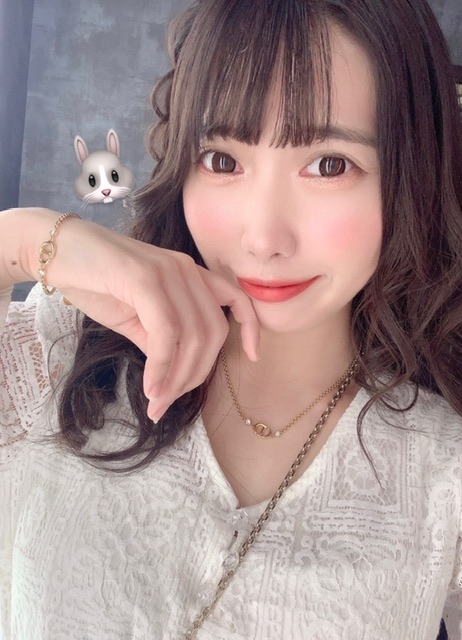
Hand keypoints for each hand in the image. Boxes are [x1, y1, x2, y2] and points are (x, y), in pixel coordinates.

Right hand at [38, 213, 259, 420]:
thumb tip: (176, 370)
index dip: (250, 328)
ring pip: (193, 336)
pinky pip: (167, 333)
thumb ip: (161, 339)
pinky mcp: (145, 279)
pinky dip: (162, 366)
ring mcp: (167, 271)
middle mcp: (185, 269)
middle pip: (213, 332)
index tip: (253, 357)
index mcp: (189, 274)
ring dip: (177, 378)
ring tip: (156, 402)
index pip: (234, 299)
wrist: (53, 251)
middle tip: (169, 401)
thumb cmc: (94, 282)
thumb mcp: (135, 318)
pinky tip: (150, 387)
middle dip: (196, 375)